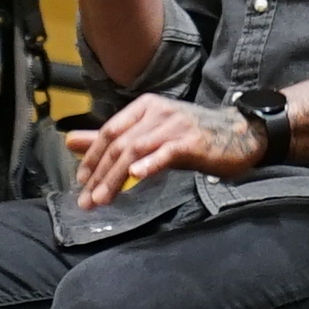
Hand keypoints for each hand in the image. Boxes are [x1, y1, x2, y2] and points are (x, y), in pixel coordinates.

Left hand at [68, 93, 263, 203]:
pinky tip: (137, 175)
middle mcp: (157, 112)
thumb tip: (69, 142)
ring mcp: (174, 125)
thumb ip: (111, 138)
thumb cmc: (191, 135)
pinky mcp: (191, 141)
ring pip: (136, 150)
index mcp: (144, 107)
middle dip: (99, 174)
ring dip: (116, 177)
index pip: (109, 131)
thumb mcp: (149, 134)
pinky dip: (150, 163)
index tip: (81, 181)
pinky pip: (166, 152)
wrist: (239, 134)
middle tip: (87, 201)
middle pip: (119, 143)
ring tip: (102, 200)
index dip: (92, 157)